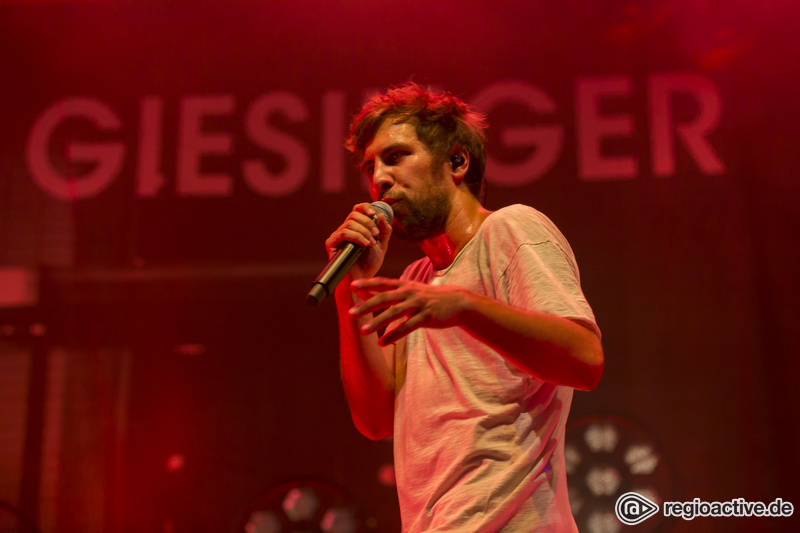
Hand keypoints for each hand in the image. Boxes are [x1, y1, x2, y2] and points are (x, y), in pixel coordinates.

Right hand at [325, 203, 392, 278]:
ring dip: (364, 231)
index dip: (365, 207)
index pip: (357, 209)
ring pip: (349, 223)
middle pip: (354, 214)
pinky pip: (343, 233)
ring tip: (371, 243)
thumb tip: (380, 214)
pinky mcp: (332, 243)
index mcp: (356, 227)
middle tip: (376, 235)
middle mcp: (345, 229)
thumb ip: (384, 230)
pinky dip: (357, 236)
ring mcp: (338, 236)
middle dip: (368, 222)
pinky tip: (365, 244)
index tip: (373, 213)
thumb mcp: (382, 245)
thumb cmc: (370, 264)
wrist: (362, 280)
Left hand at [348, 277, 469, 345]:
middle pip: (384, 298)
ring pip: (394, 313)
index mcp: (404, 286)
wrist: (457, 302)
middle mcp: (409, 293)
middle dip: (366, 306)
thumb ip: (389, 293)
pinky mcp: (426, 317)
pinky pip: (407, 327)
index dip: (367, 284)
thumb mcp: (410, 292)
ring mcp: (418, 304)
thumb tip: (365, 293)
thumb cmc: (430, 298)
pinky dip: (393, 335)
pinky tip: (381, 342)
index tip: (352, 285)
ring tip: (363, 331)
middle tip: (350, 313)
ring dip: (377, 322)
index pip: (382, 283)